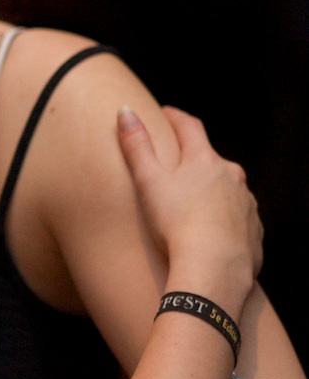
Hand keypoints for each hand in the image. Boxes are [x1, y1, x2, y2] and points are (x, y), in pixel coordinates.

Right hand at [118, 106, 261, 291]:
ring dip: (211, 189)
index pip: (190, 128)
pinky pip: (237, 216)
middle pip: (210, 158)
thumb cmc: (176, 222)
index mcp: (205, 161)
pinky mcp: (253, 228)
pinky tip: (209, 230)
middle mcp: (232, 176)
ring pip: (226, 188)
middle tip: (175, 163)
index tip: (164, 113)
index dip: (175, 118)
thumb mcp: (149, 182)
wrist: (215, 267)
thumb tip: (125, 111)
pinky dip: (223, 217)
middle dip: (194, 158)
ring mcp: (246, 203)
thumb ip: (137, 146)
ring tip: (192, 202)